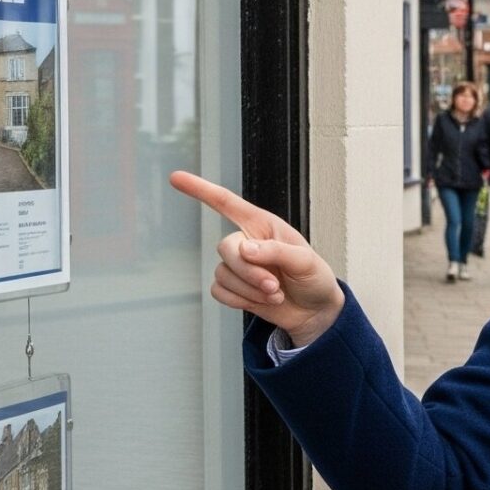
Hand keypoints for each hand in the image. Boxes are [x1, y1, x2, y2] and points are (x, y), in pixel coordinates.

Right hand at [170, 171, 344, 345]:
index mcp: (263, 225)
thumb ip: (276, 252)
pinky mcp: (234, 288)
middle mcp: (246, 241)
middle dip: (248, 272)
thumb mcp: (305, 261)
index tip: (175, 178)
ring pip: (223, 274)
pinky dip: (240, 301)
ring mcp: (238, 266)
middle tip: (274, 286)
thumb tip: (244, 249)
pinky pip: (219, 292)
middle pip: (225, 248)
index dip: (201, 189)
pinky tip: (261, 302)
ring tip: (275, 294)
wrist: (314, 311)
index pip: (226, 203)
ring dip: (250, 290)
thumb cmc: (314, 278)